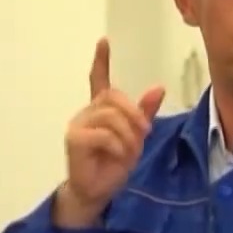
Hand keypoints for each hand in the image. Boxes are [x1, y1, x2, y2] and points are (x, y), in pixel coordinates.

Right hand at [59, 38, 165, 225]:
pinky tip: (116, 156)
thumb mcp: (135, 137)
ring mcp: (78, 125)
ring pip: (111, 116)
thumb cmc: (113, 165)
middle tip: (143, 135)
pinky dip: (118, 146)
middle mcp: (86, 113)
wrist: (97, 191)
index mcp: (100, 111)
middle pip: (114, 97)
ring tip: (128, 152)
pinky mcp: (75, 138)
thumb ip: (144, 113)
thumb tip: (158, 88)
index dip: (101, 61)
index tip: (103, 41)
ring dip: (127, 135)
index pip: (98, 80)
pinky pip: (105, 134)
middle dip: (134, 115)